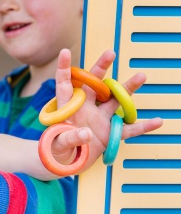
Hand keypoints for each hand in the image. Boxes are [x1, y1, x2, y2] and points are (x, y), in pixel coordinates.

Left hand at [49, 49, 162, 170]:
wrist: (67, 161)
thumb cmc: (56, 148)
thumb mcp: (59, 143)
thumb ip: (70, 138)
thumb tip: (87, 133)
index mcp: (68, 107)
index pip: (65, 84)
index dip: (64, 68)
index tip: (65, 52)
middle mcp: (86, 108)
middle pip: (94, 85)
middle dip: (101, 68)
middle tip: (110, 53)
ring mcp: (99, 119)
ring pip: (115, 101)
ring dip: (128, 89)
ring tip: (141, 76)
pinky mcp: (109, 133)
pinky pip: (128, 129)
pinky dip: (142, 127)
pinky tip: (157, 121)